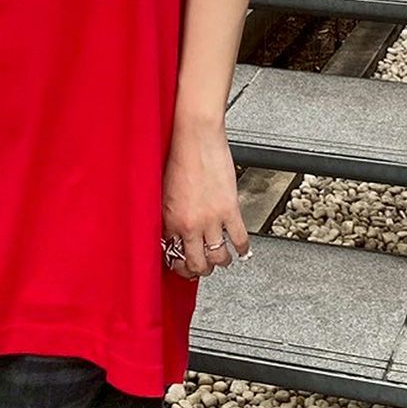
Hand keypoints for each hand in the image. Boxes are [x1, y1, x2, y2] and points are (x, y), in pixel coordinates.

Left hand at [162, 122, 250, 277]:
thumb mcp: (164, 191)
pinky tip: (241, 249)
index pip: (173, 256)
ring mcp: (211, 219)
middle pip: (197, 265)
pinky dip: (242, 249)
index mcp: (170, 220)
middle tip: (203, 267)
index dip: (179, 265)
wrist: (195, 137)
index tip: (183, 264)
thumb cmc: (178, 156)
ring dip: (221, 262)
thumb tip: (172, 233)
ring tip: (221, 257)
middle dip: (199, 270)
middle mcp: (189, 224)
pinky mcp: (230, 210)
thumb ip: (168, 215)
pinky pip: (239, 240)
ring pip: (218, 259)